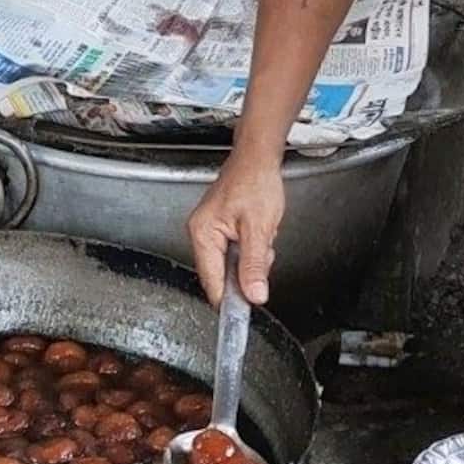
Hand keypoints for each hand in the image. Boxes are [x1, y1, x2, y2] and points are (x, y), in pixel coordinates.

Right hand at [185, 152, 283, 305]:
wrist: (258, 158)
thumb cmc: (255, 182)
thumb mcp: (259, 227)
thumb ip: (254, 265)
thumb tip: (254, 295)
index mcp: (203, 234)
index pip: (212, 282)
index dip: (231, 298)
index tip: (249, 304)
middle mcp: (200, 234)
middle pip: (222, 276)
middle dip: (246, 271)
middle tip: (263, 249)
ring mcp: (209, 232)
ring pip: (231, 265)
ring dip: (251, 258)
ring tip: (262, 234)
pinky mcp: (220, 229)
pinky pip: (234, 253)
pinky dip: (250, 249)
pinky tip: (258, 232)